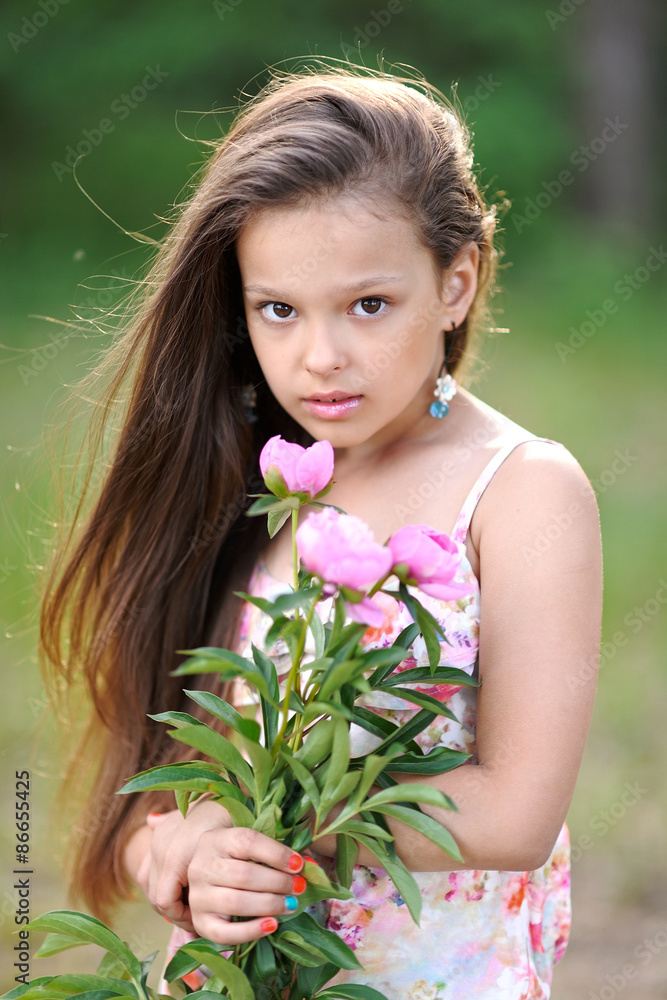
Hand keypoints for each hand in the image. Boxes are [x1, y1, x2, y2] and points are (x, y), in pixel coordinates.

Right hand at [137, 800, 306, 943]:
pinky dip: (250, 931)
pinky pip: (224, 933)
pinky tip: (272, 925)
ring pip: (235, 902)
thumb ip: (277, 853)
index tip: (299, 864)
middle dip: (277, 882)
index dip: (276, 853)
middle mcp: (201, 866)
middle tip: (299, 887)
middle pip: (243, 874)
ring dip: (269, 904)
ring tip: (291, 905)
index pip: (247, 841)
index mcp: (215, 839)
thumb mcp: (252, 846)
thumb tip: (309, 866)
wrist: (209, 877)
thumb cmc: (239, 858)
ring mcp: (197, 896)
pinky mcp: (199, 922)